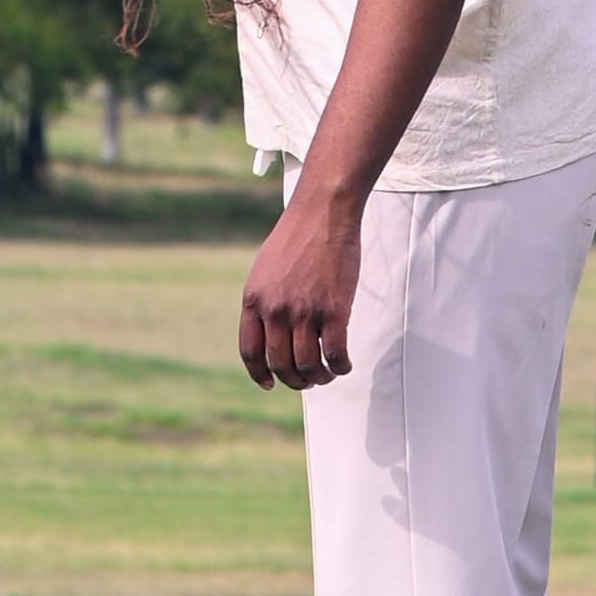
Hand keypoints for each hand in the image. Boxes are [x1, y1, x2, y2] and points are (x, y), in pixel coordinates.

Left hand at [238, 183, 362, 392]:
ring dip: (318, 378)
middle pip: (280, 364)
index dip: (259, 374)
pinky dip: (340, 367)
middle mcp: (275, 310)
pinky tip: (344, 365)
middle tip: (307, 380)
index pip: (250, 352)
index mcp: (254, 300)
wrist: (323, 211)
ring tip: (326, 374)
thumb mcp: (265, 268)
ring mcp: (304, 311)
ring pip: (308, 366)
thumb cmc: (297, 236)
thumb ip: (264, 300)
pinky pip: (335, 355)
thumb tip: (270, 331)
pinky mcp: (334, 310)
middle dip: (294, 380)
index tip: (270, 384)